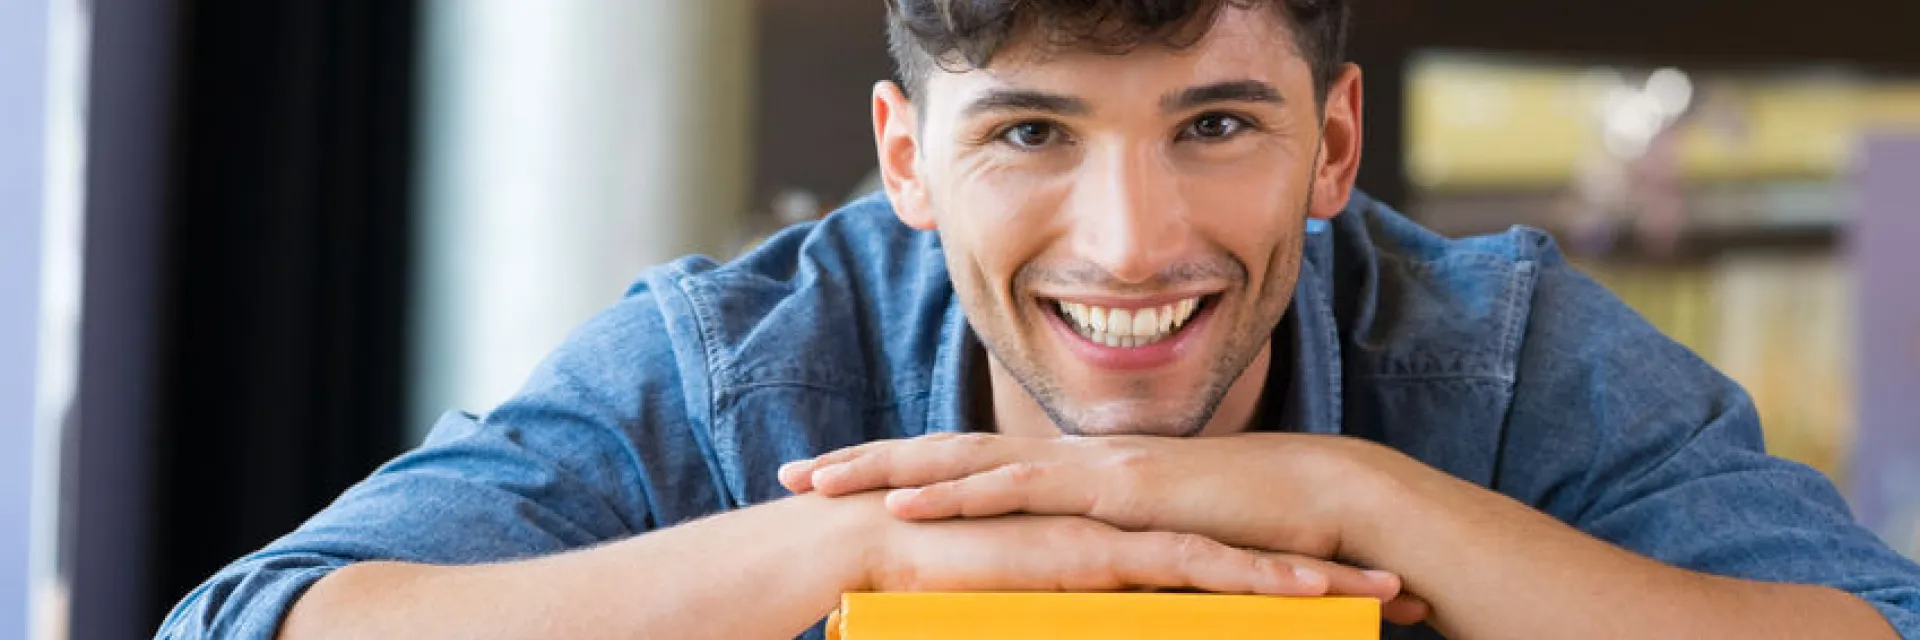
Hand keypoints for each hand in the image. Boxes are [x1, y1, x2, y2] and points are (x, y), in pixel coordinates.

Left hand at [785, 433, 1434, 623]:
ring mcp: (1087, 470)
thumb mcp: (1157, 553)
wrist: (1325, 508)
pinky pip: (1021, 492)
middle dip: (865, 462)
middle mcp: (1069, 463)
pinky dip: (957, 496)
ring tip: (821, 482)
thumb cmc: (1250, 535)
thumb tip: (1071, 585)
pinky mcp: (1113, 492)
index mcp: (1072, 478)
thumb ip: (1108, 560)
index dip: (902, 474)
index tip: (840, 483)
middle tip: (794, 474)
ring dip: (887, 470)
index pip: (971, 471)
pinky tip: (905, 503)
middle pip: (946, 455)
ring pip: (966, 462)